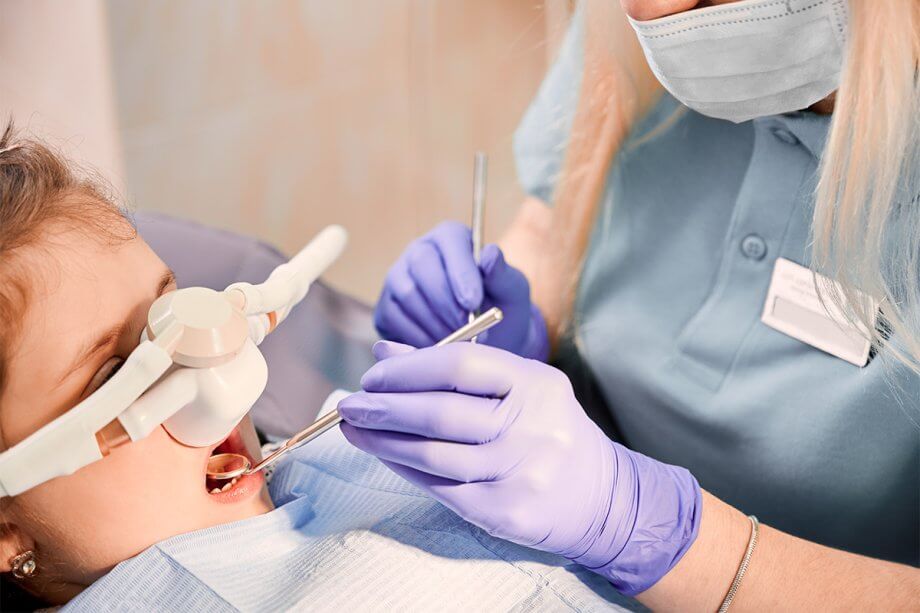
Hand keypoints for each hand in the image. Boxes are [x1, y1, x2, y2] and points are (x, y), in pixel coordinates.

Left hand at [338, 341, 701, 594]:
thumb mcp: (516, 385)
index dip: (408, 368)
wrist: (602, 497)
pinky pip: (441, 488)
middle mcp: (531, 426)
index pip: (460, 366)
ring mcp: (519, 472)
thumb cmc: (547, 428)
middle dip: (384, 407)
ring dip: (384, 441)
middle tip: (350, 404)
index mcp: (534, 383)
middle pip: (440, 413)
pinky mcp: (506, 511)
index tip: (373, 375)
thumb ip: (454, 365)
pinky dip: (404, 469)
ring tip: (355, 429)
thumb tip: (385, 353)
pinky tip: (384, 455)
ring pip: (434, 455)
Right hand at [374, 221, 547, 359]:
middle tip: (467, 328)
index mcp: (451, 237)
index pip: (450, 240)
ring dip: (435, 323)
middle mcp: (419, 251)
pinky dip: (419, 337)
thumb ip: (502, 274)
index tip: (473, 302)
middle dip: (446, 301)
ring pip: (407, 295)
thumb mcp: (511, 292)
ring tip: (460, 340)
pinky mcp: (386, 309)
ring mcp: (397, 279)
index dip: (460, 271)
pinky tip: (440, 347)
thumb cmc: (500, 308)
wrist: (485, 340)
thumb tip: (489, 254)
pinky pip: (395, 320)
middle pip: (422, 265)